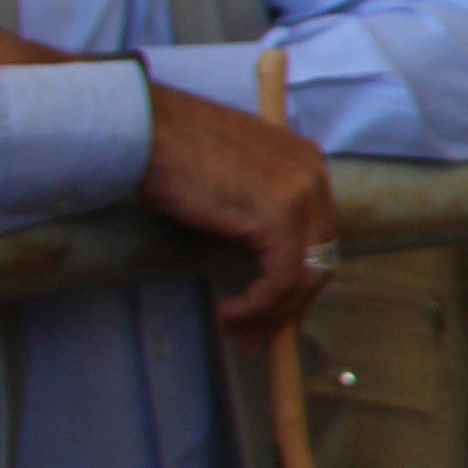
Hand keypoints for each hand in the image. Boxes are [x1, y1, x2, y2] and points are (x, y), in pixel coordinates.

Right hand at [140, 86, 340, 344]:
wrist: (146, 131)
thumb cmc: (173, 151)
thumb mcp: (233, 176)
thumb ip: (258, 204)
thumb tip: (258, 254)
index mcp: (307, 163)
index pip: (319, 236)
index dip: (298, 279)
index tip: (271, 310)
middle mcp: (314, 176)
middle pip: (320, 259)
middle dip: (291, 306)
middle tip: (259, 336)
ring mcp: (301, 195)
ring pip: (305, 276)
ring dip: (273, 314)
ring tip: (241, 333)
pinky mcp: (278, 217)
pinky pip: (282, 279)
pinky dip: (260, 305)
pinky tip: (230, 313)